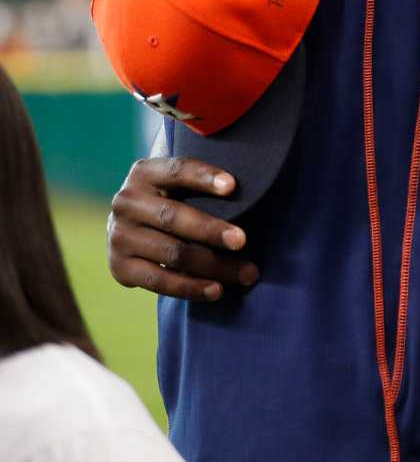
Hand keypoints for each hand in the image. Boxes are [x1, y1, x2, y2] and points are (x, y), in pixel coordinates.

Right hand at [106, 157, 257, 301]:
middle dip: (211, 230)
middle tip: (243, 240)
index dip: (203, 177)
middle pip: (173, 217)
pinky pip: (158, 281)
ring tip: (247, 273)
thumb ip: (205, 180)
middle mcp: (126, 202)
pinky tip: (217, 290)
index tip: (233, 186)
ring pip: (172, 253)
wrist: (133, 225)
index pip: (176, 171)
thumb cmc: (176, 197)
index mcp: (145, 173)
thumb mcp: (182, 180)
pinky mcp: (119, 267)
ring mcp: (119, 236)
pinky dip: (190, 287)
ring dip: (213, 265)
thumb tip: (258, 182)